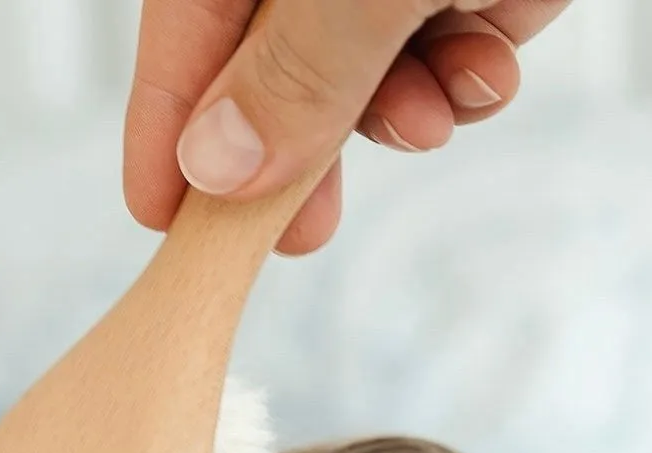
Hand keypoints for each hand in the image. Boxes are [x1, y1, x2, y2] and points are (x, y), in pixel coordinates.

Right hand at [125, 1, 574, 254]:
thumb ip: (301, 67)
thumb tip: (214, 166)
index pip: (184, 11)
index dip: (170, 114)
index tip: (163, 214)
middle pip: (274, 41)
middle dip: (300, 134)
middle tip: (301, 231)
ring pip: (372, 50)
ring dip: (400, 104)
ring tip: (435, 120)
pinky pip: (456, 29)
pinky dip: (470, 63)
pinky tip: (488, 65)